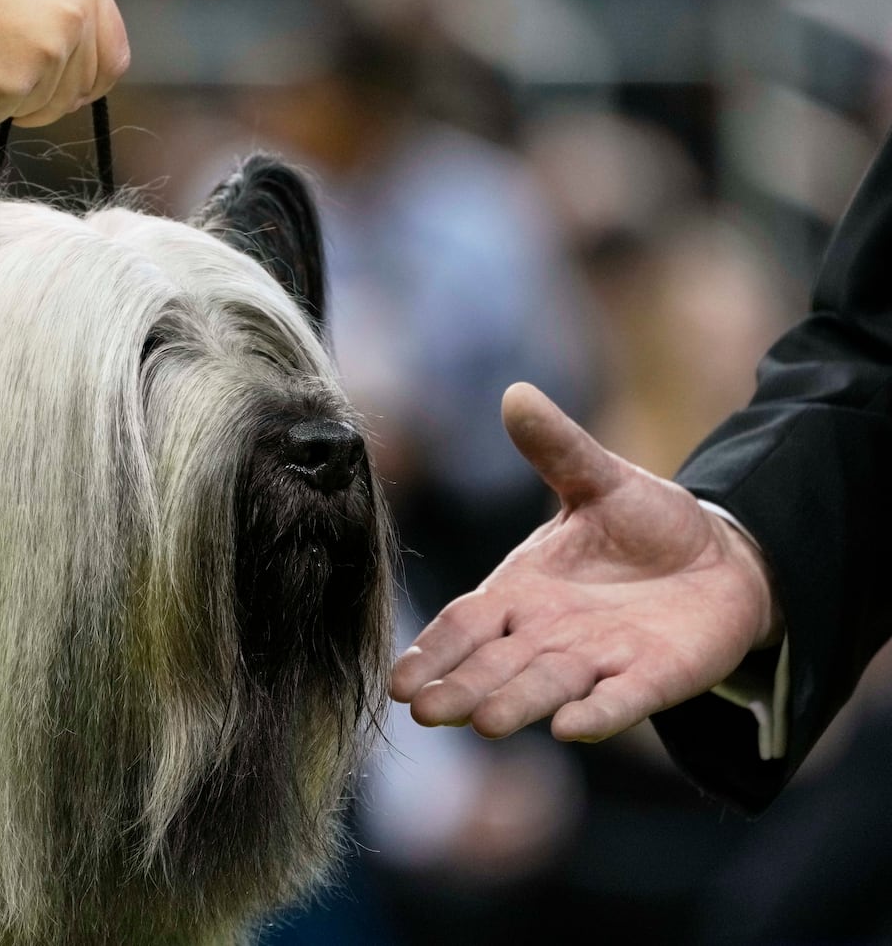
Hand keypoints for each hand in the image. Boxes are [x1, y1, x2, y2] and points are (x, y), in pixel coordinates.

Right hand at [0, 0, 128, 126]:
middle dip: (43, 98)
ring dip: (2, 98)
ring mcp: (48, 52)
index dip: (85, 80)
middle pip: (80, 93)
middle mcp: (73, 14)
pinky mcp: (14, 87)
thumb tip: (62, 56)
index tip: (61, 89)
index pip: (112, 55)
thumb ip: (48, 6)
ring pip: (39, 109)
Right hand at [390, 383, 781, 742]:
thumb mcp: (598, 480)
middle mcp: (548, 636)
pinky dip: (598, 713)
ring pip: (548, 686)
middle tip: (427, 711)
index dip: (434, 649)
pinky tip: (573, 728)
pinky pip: (622, 699)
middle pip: (496, 665)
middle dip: (462, 688)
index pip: (467, 624)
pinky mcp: (653, 677)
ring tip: (485, 723)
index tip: (401, 679)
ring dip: (518, 704)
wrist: (721, 560)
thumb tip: (518, 394)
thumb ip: (557, 447)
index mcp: (520, 592)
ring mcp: (599, 661)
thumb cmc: (643, 525)